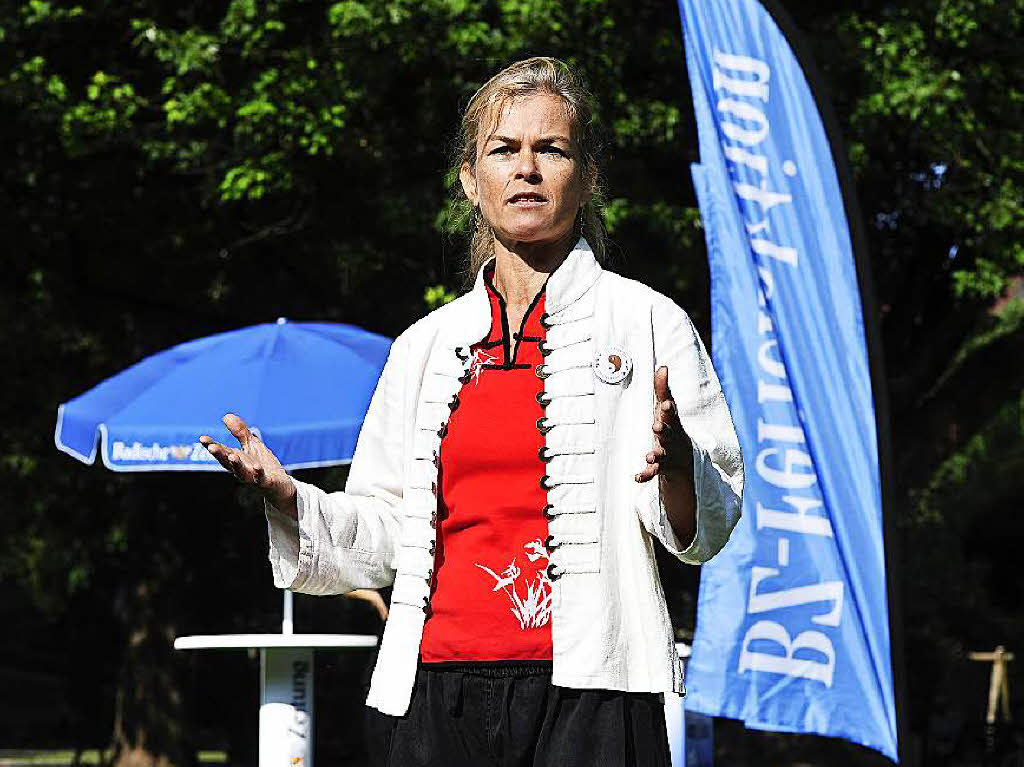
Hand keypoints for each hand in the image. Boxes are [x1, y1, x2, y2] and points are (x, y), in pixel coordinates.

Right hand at [200, 413, 296, 517]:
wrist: (280, 486)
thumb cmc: (262, 464)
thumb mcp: (251, 445)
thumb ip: (240, 432)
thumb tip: (225, 416)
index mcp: (237, 459)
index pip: (222, 451)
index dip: (212, 445)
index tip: (202, 439)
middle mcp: (242, 469)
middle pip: (228, 462)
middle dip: (219, 455)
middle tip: (211, 447)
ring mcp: (253, 477)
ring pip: (242, 473)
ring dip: (236, 465)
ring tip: (231, 456)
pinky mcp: (266, 482)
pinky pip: (261, 479)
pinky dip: (258, 474)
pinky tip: (257, 467)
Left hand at [636, 366, 696, 545]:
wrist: (683, 459)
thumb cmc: (671, 427)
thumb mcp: (666, 409)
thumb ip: (662, 389)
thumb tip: (662, 366)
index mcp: (673, 423)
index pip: (672, 414)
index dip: (668, 409)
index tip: (665, 403)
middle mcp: (672, 438)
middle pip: (669, 434)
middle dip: (663, 430)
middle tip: (656, 427)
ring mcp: (668, 454)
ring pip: (663, 455)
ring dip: (656, 455)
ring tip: (649, 456)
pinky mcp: (662, 468)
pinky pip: (653, 473)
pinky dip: (646, 475)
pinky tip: (636, 477)